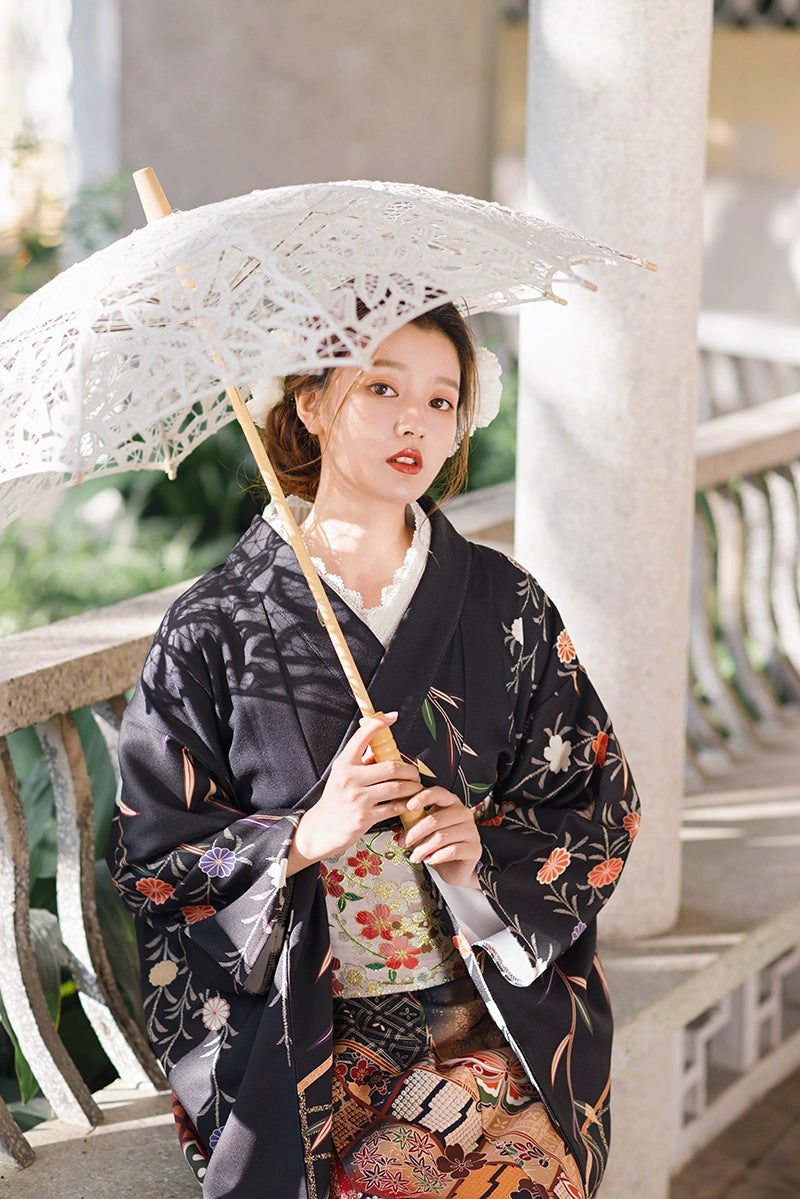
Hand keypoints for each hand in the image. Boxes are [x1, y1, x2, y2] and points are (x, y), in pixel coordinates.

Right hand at [287, 712, 421, 874]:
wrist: (320, 829)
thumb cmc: (335, 799)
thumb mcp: (342, 774)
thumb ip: (361, 761)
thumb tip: (382, 745)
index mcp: (344, 763)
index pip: (363, 736)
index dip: (379, 723)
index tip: (392, 716)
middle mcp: (350, 777)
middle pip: (391, 766)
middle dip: (410, 769)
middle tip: (415, 773)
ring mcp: (358, 798)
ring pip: (397, 787)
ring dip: (412, 787)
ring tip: (416, 788)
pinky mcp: (365, 817)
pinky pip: (394, 807)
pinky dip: (406, 805)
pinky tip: (410, 803)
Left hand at [401, 786, 482, 888]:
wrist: (455, 867)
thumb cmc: (439, 844)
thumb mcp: (426, 829)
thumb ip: (416, 819)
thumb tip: (398, 813)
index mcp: (451, 802)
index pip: (439, 793)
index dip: (423, 797)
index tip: (408, 806)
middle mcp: (464, 813)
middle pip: (436, 819)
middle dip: (415, 833)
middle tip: (403, 843)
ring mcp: (472, 831)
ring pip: (442, 837)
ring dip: (423, 848)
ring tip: (415, 856)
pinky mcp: (475, 848)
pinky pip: (452, 851)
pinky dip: (436, 857)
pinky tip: (429, 860)